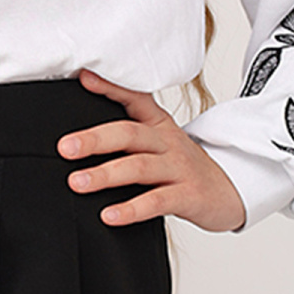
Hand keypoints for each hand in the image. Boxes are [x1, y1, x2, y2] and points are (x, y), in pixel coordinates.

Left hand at [59, 70, 246, 232]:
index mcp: (158, 125)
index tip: (83, 78)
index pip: (135, 98)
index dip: (110, 87)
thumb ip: (127, 136)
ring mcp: (179, 168)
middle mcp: (168, 142)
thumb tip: (77, 139)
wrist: (227, 193)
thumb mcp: (160, 143)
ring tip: (77, 183)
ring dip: (105, 175)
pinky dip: (131, 209)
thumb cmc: (182, 169)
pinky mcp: (188, 196)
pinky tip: (109, 215)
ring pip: (139, 167)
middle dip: (95, 139)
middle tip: (65, 148)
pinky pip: (157, 201)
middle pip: (130, 134)